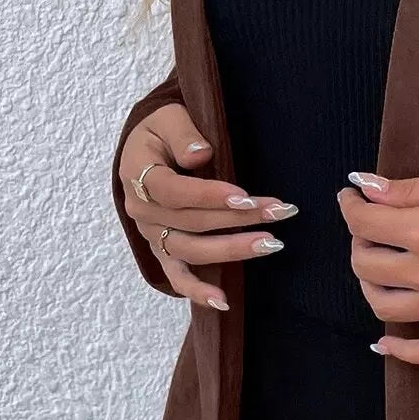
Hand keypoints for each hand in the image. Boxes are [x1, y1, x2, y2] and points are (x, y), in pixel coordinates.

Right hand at [118, 102, 296, 307]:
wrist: (146, 149)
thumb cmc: (162, 131)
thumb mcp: (168, 117)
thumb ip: (183, 133)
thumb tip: (201, 154)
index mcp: (138, 175)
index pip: (173, 191)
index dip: (208, 195)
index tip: (246, 197)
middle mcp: (142, 211)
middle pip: (191, 222)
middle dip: (238, 218)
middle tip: (279, 211)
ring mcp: (152, 235)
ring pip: (191, 250)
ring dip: (232, 249)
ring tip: (272, 243)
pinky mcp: (163, 251)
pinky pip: (177, 276)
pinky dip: (197, 291)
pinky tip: (224, 302)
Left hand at [335, 165, 418, 366]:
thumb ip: (412, 190)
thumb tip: (367, 190)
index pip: (364, 223)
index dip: (349, 206)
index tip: (351, 197)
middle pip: (366, 265)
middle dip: (359, 241)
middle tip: (371, 226)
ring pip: (383, 306)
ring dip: (369, 284)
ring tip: (378, 266)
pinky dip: (398, 350)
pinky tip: (384, 342)